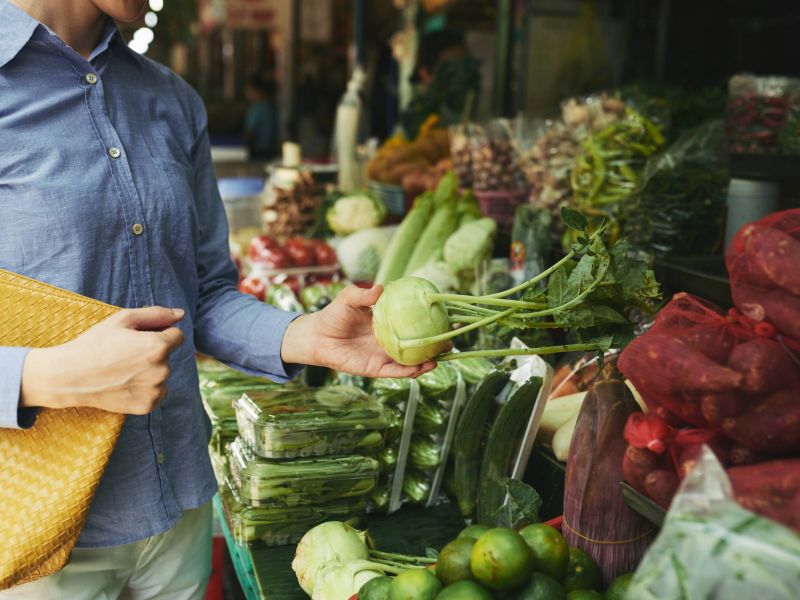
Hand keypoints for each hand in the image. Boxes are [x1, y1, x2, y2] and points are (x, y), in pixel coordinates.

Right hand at [20, 306, 184, 414]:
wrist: (70, 376)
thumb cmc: (96, 344)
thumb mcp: (123, 320)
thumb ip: (156, 314)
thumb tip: (181, 314)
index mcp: (159, 347)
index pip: (176, 336)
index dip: (159, 334)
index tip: (139, 339)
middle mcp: (162, 370)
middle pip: (168, 356)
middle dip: (152, 352)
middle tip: (125, 355)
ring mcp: (155, 390)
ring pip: (162, 374)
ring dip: (150, 371)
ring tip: (123, 370)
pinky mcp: (148, 406)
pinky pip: (157, 392)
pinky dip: (146, 388)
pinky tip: (125, 383)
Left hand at [281, 285, 437, 377]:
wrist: (317, 336)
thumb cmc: (334, 314)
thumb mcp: (349, 299)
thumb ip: (364, 294)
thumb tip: (381, 288)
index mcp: (389, 323)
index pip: (414, 321)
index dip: (431, 320)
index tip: (447, 316)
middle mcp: (390, 340)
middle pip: (418, 343)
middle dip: (436, 343)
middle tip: (452, 338)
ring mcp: (384, 355)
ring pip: (411, 361)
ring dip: (427, 360)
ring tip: (441, 355)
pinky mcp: (375, 369)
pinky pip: (396, 372)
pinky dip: (410, 371)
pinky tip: (422, 367)